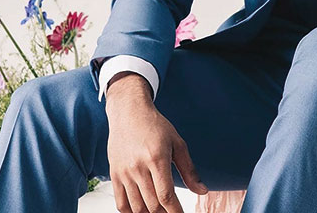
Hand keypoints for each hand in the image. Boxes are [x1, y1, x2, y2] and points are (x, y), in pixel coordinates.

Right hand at [106, 74, 207, 211]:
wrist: (128, 112)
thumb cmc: (155, 126)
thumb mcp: (177, 143)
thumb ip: (189, 170)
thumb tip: (202, 191)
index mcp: (157, 158)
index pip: (166, 195)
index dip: (175, 211)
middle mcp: (138, 167)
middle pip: (152, 204)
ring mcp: (124, 172)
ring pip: (137, 207)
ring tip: (160, 212)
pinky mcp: (114, 174)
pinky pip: (120, 203)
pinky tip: (141, 211)